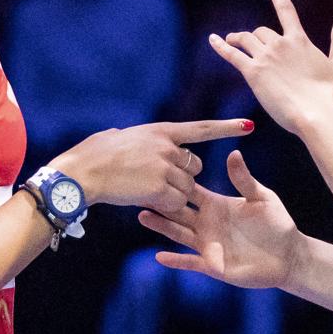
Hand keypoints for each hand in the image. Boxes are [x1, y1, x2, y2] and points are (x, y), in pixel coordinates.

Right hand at [52, 118, 252, 212]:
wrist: (82, 172)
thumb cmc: (91, 155)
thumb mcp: (115, 137)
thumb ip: (131, 139)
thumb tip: (122, 135)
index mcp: (160, 131)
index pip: (201, 129)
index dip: (226, 129)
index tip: (250, 126)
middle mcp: (168, 147)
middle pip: (194, 167)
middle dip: (182, 177)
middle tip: (153, 180)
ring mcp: (165, 168)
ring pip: (187, 189)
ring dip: (171, 195)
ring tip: (143, 189)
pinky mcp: (160, 189)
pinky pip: (176, 204)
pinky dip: (164, 207)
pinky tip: (145, 200)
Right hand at [139, 150, 301, 288]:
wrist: (288, 255)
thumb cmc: (277, 224)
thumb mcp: (261, 198)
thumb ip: (244, 179)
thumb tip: (233, 153)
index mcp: (216, 205)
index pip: (191, 192)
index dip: (175, 182)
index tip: (158, 170)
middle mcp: (207, 224)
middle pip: (177, 211)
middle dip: (160, 202)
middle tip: (139, 191)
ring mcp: (208, 245)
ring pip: (178, 234)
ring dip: (161, 227)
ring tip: (143, 216)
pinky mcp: (213, 265)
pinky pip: (190, 262)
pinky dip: (175, 260)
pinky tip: (159, 256)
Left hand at [208, 0, 332, 134]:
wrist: (314, 113)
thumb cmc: (329, 94)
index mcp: (299, 40)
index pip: (286, 10)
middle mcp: (280, 44)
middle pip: (261, 31)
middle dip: (256, 36)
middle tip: (249, 41)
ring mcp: (265, 57)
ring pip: (245, 40)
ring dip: (237, 38)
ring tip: (230, 39)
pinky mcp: (253, 73)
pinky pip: (232, 54)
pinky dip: (221, 46)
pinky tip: (214, 40)